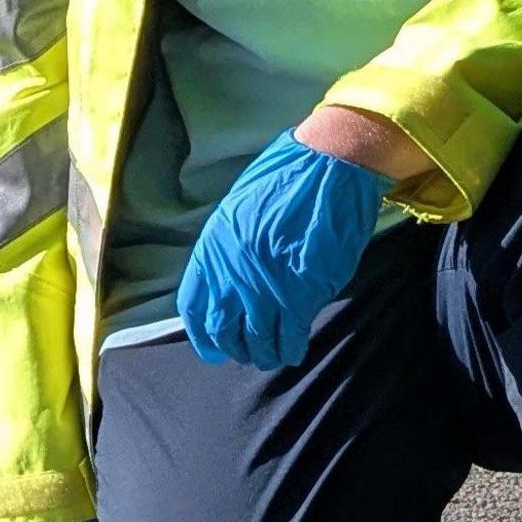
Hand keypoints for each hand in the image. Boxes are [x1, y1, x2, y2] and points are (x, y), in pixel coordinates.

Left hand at [177, 131, 390, 369]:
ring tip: (271, 355)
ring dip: (263, 353)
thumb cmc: (286, 176)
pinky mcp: (300, 294)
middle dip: (235, 348)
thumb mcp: (238, 208)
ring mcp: (265, 286)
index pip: (193, 306)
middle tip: (247, 353)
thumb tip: (229, 278)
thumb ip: (228, 248)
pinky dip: (290, 348)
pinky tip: (293, 350)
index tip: (213, 348)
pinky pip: (288, 335)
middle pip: (223, 329)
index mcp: (213, 247)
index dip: (202, 335)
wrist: (328, 166)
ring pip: (256, 339)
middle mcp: (232, 272)